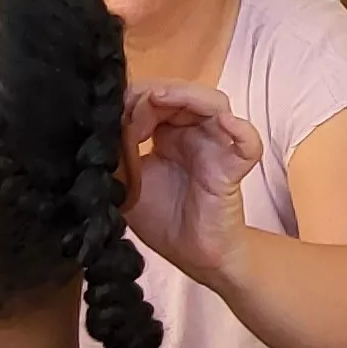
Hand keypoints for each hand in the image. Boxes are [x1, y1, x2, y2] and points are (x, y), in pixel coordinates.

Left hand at [120, 79, 261, 282]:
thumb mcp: (124, 182)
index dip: (133, 101)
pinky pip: (248, 144)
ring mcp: (216, 146)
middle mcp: (194, 133)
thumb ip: (115, 154)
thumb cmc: (162, 219)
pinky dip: (241, 130)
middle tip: (132, 107)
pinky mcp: (232, 167)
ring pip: (214, 103)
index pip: (154, 99)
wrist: (190, 255)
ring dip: (187, 95)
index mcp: (168, 134)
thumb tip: (97, 127)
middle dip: (155, 93)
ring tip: (162, 98)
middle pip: (183, 92)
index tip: (112, 116)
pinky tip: (225, 123)